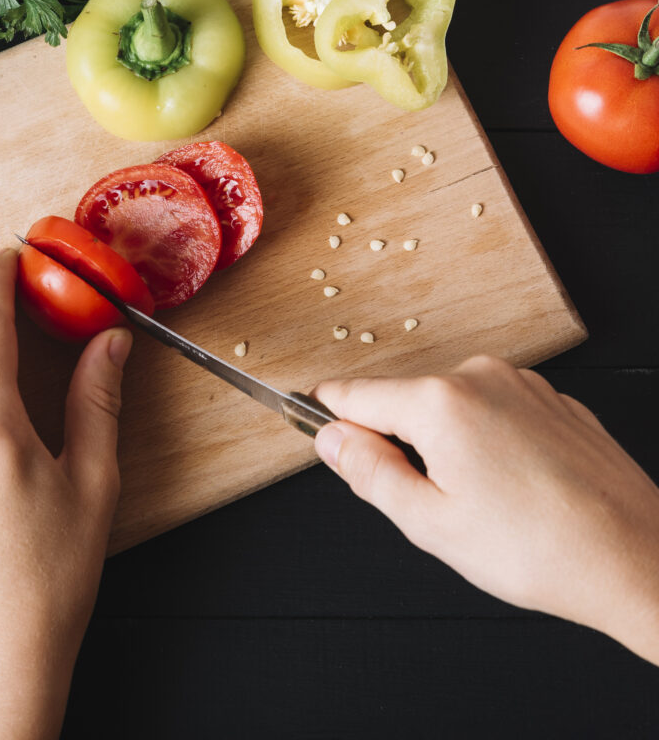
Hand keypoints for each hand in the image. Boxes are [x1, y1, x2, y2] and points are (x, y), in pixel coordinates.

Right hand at [313, 355, 658, 663]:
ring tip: (482, 501)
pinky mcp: (552, 399)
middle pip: (403, 401)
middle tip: (427, 501)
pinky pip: (494, 410)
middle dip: (398, 442)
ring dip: (445, 443)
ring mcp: (520, 383)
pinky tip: (514, 488)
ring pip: (450, 407)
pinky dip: (487, 440)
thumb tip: (331, 439)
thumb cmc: (540, 549)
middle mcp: (478, 377)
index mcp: (438, 402)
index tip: (310, 421)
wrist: (638, 559)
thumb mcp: (429, 523)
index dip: (326, 414)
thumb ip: (368, 472)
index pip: (354, 395)